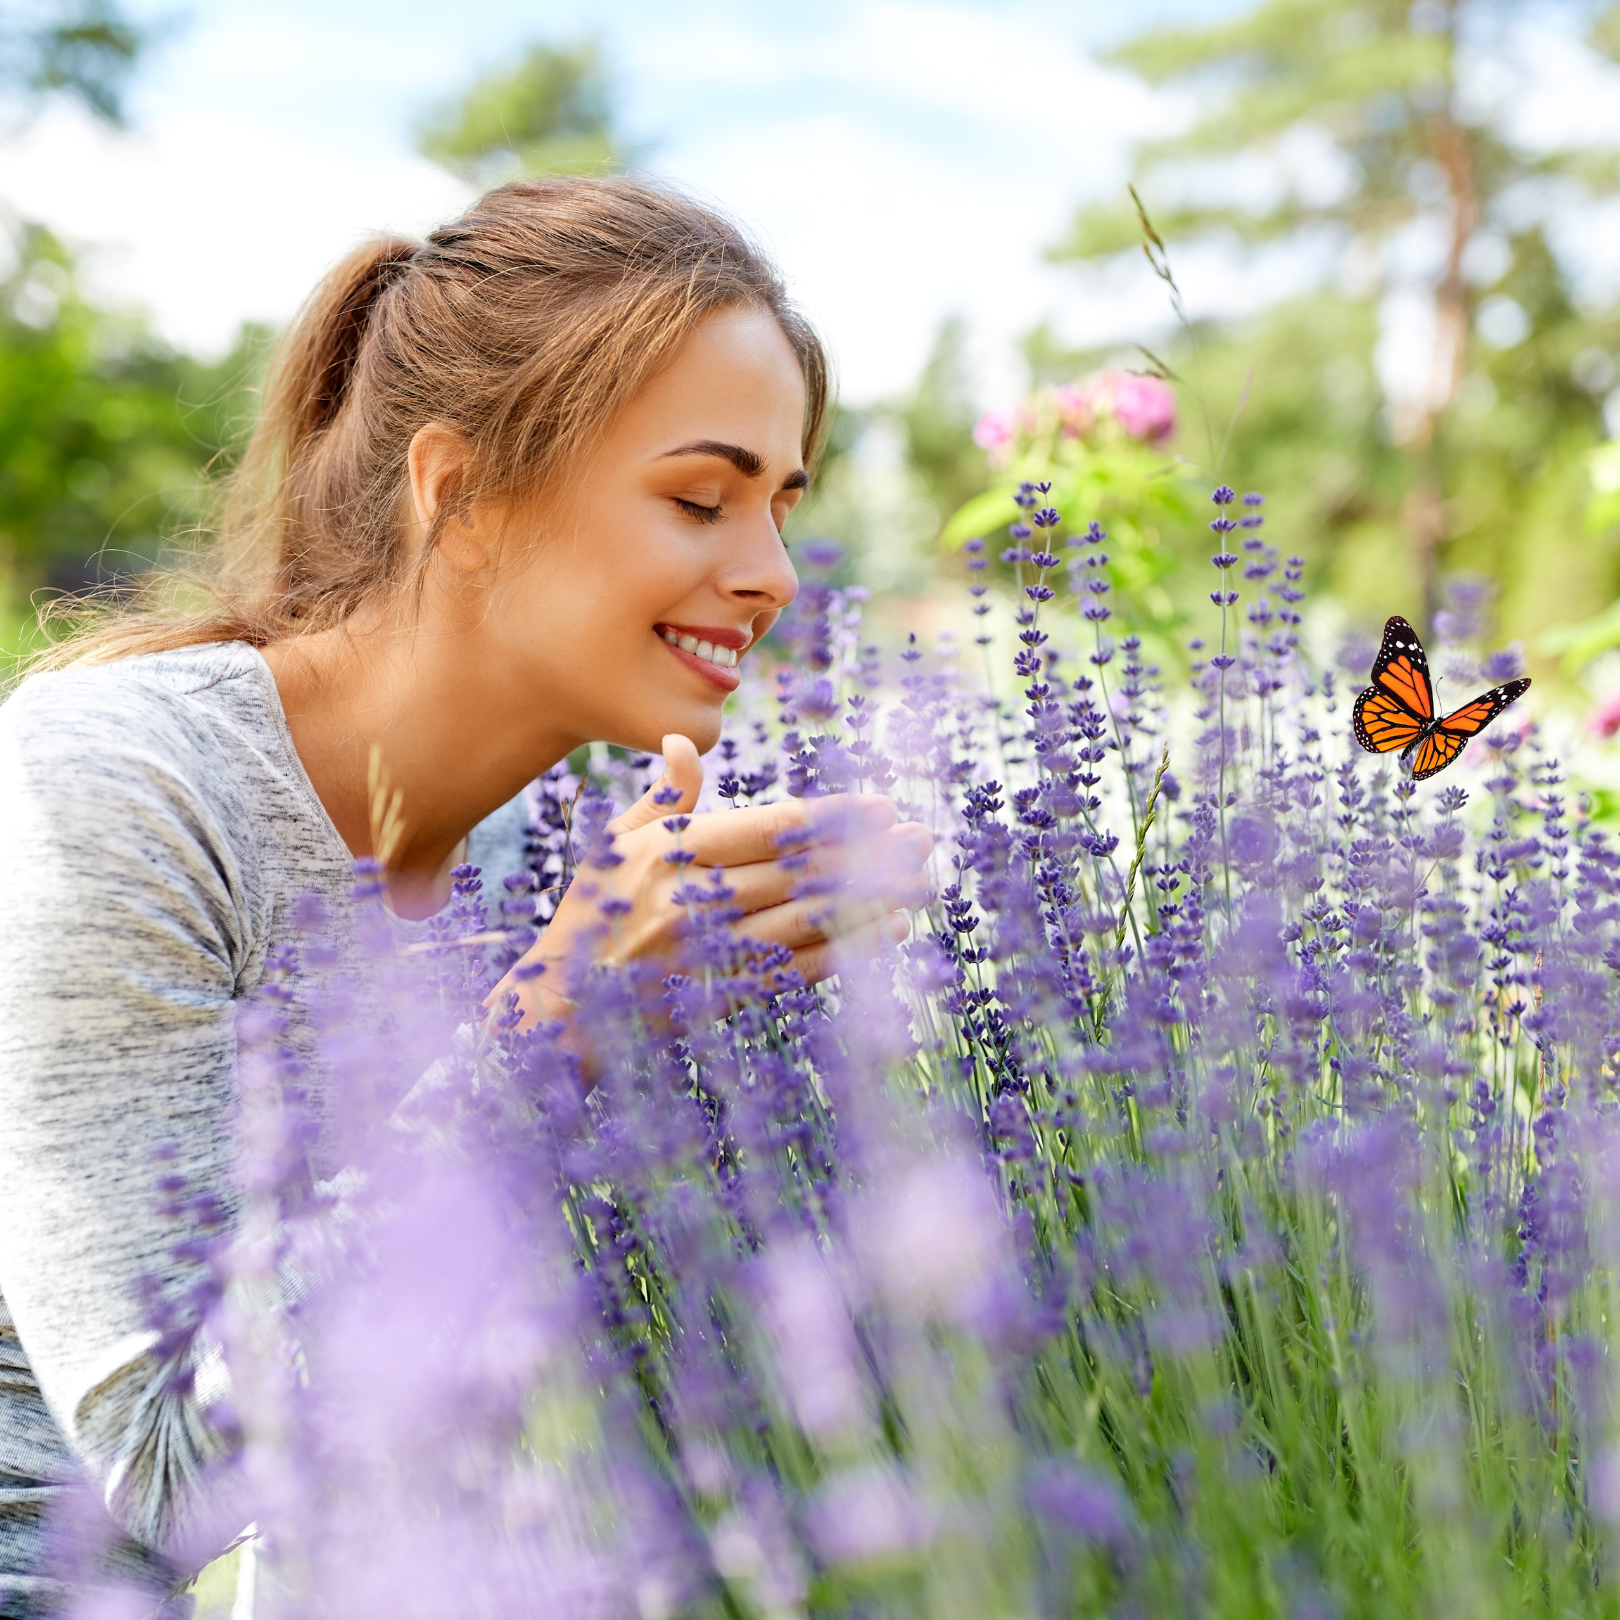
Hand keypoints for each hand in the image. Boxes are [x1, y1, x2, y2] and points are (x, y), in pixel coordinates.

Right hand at [487, 735, 932, 1031]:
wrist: (560, 1006)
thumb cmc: (590, 913)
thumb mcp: (614, 845)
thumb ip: (664, 798)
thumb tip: (686, 741)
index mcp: (671, 853)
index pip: (769, 828)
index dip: (832, 817)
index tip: (879, 807)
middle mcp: (693, 899)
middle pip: (800, 871)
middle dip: (868, 854)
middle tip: (920, 838)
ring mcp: (709, 951)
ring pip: (808, 918)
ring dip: (870, 900)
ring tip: (919, 881)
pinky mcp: (721, 993)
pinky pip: (797, 968)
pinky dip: (847, 950)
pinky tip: (886, 933)